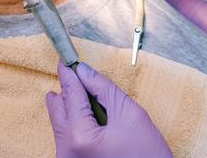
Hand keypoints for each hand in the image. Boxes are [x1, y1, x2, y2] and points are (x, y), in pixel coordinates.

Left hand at [46, 62, 171, 157]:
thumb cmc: (148, 156)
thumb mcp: (130, 115)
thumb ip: (104, 89)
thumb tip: (85, 71)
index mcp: (80, 137)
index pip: (70, 95)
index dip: (69, 75)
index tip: (65, 60)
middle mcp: (67, 151)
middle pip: (58, 110)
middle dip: (68, 91)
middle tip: (78, 76)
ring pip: (61, 124)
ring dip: (71, 107)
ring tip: (88, 97)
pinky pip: (67, 138)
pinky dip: (75, 123)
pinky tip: (89, 116)